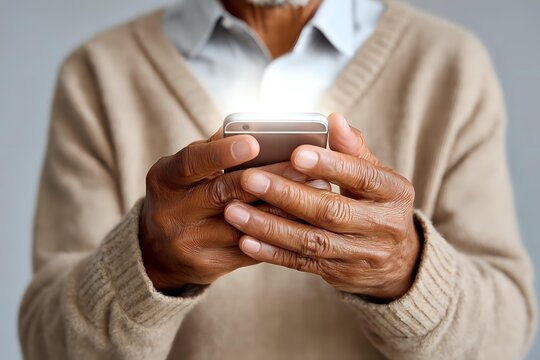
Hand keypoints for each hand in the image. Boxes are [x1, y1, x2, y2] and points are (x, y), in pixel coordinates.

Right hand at [140, 131, 327, 290]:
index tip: (254, 142)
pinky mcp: (210, 266)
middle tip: (304, 166)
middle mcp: (173, 213)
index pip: (192, 163)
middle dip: (269, 178)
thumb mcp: (183, 172)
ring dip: (284, 206)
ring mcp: (191, 243)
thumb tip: (254, 129)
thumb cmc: (180, 197)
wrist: (157, 252)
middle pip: (225, 193)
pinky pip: (252, 248)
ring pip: (246, 224)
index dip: (222, 153)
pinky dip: (280, 231)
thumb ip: (213, 151)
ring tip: (316, 189)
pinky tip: (305, 218)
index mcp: (165, 180)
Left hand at [224, 113, 419, 301]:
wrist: (398, 261)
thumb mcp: (379, 177)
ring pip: (311, 241)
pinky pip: (302, 263)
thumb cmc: (378, 205)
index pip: (362, 176)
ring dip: (269, 226)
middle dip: (287, 195)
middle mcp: (382, 227)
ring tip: (235, 211)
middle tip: (249, 179)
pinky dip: (272, 252)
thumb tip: (334, 119)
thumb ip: (354, 150)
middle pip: (331, 212)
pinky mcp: (339, 274)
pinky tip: (245, 240)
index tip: (295, 153)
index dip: (329, 165)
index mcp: (395, 193)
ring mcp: (360, 255)